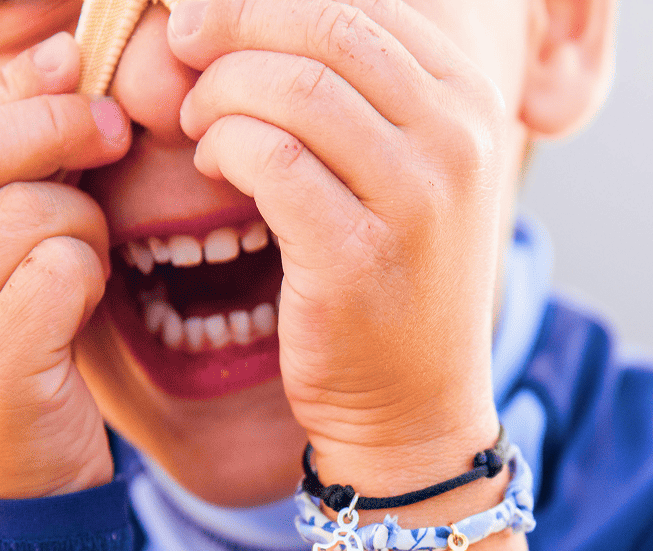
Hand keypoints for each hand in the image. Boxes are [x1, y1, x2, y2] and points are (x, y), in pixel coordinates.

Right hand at [0, 33, 131, 499]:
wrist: (6, 498)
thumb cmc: (8, 375)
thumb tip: (59, 82)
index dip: (14, 85)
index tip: (75, 58)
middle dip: (61, 126)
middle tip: (115, 128)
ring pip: (32, 213)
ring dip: (86, 232)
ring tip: (85, 270)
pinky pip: (62, 272)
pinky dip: (90, 280)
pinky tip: (82, 309)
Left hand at [168, 0, 505, 488]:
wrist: (414, 408)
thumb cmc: (394, 287)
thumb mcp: (403, 173)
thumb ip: (358, 92)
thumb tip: (255, 16)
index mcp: (472, 103)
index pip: (358, 1)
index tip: (209, 13)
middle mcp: (458, 140)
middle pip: (323, 24)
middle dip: (230, 20)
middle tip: (180, 43)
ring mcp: (416, 199)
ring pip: (290, 84)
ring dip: (219, 92)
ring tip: (201, 124)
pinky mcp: (358, 255)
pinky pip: (267, 156)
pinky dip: (222, 145)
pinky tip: (212, 164)